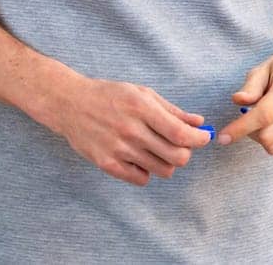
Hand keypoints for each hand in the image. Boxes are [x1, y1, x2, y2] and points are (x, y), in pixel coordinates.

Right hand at [42, 75, 211, 185]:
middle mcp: (130, 130)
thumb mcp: (140, 93)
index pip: (181, 134)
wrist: (68, 103)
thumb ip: (171, 109)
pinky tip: (139, 157)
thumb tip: (199, 123)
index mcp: (140, 108)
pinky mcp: (107, 164)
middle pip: (177, 157)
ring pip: (163, 170)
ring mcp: (118, 149)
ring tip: (156, 150)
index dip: (199, 139)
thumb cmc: (108, 95)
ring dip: (166, 162)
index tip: (203, 137)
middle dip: (185, 152)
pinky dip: (146, 171)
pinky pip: (142, 179)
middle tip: (179, 145)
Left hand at [216, 43, 272, 155]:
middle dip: (249, 133)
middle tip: (247, 119)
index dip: (240, 128)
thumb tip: (237, 100)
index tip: (222, 137)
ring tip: (263, 120)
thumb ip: (250, 86)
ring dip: (262, 139)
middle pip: (268, 137)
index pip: (263, 116)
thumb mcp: (264, 68)